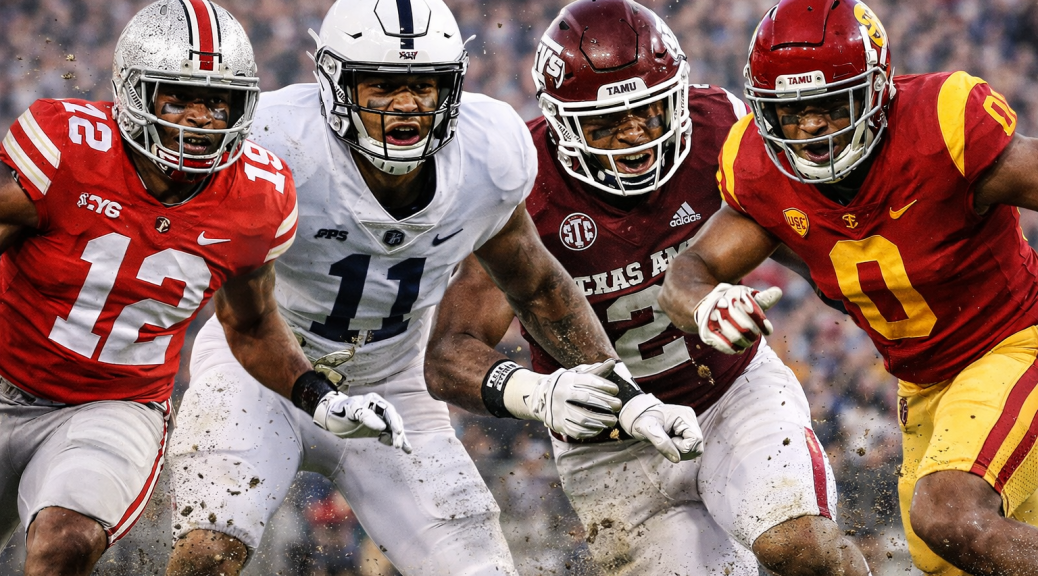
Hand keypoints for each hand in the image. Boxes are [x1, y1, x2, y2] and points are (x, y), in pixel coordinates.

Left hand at [313, 391, 411, 453]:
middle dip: (397, 432)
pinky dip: (395, 441)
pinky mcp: (377, 429)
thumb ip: (365, 416)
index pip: (388, 411)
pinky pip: (389, 434)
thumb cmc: (338, 411)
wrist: (329, 417)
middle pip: (393, 420)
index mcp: (374, 400)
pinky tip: (405, 449)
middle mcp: (379, 409)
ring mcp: (379, 419)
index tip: (397, 432)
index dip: (394, 421)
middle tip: (397, 445)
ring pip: (393, 428)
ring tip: (403, 448)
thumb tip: (382, 427)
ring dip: (399, 438)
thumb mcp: (349, 411)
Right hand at [506, 362, 622, 438]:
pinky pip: (577, 431)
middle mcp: (560, 394)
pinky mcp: (558, 425)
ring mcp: (558, 411)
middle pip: (587, 399)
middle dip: (606, 403)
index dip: (605, 386)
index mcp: (567, 379)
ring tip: (613, 420)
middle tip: (618, 405)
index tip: (615, 390)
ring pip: (583, 419)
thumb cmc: (567, 385)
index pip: (589, 381)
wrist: (540, 398)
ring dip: (602, 421)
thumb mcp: (578, 375)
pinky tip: (600, 428)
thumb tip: (613, 363)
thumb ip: (596, 371)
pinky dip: (591, 431)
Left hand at [618, 394, 702, 462]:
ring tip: (668, 442)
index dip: (682, 447)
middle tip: (667, 443)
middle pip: (698, 445)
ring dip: (681, 451)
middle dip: (682, 451)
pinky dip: (680, 450)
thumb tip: (677, 459)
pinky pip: (690, 447)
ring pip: (695, 448)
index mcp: (684, 415)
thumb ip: (662, 443)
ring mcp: (690, 425)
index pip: (695, 439)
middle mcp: (691, 419)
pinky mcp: (687, 430)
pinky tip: (670, 442)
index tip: (668, 441)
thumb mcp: (647, 429)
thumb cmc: (641, 419)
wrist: (638, 415)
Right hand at [693, 283, 781, 353]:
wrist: (707, 306)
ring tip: (749, 342)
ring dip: (745, 343)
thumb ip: (763, 299)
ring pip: (735, 337)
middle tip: (756, 337)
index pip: (753, 311)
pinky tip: (739, 348)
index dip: (762, 323)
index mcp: (734, 294)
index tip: (768, 331)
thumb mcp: (746, 298)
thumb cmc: (733, 303)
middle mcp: (722, 304)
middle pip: (745, 326)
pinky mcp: (706, 331)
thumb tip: (778, 292)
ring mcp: (712, 318)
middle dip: (754, 334)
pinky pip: (723, 345)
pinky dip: (734, 349)